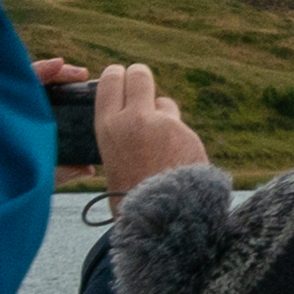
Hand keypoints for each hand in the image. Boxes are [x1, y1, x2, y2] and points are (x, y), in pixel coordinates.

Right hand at [34, 55, 208, 191]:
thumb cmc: (130, 195)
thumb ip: (120, 133)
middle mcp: (134, 119)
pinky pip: (181, 127)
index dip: (116, 75)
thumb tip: (129, 112)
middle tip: (142, 84)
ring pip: (164, 103)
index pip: (110, 81)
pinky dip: (179, 140)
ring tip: (159, 145)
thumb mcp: (111, 160)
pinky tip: (175, 162)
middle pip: (140, 75)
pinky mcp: (186, 132)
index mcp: (108, 127)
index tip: (119, 74)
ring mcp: (162, 124)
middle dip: (141, 76)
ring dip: (163, 115)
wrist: (158, 218)